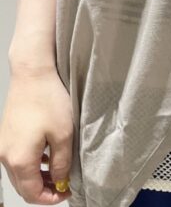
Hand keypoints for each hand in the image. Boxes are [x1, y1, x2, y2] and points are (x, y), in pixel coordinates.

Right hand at [0, 65, 73, 203]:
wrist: (32, 75)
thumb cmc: (49, 101)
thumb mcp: (64, 134)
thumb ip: (62, 162)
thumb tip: (60, 180)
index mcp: (19, 160)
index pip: (31, 193)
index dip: (49, 198)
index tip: (66, 193)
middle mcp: (5, 157)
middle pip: (23, 185)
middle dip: (43, 189)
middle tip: (64, 184)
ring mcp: (2, 146)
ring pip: (19, 172)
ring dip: (37, 177)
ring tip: (58, 171)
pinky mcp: (5, 136)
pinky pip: (16, 158)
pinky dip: (31, 163)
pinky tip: (47, 156)